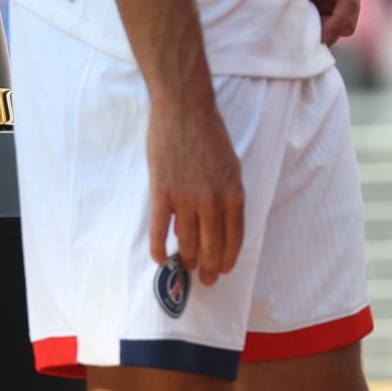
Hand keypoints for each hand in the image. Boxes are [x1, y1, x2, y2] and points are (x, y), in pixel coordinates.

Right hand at [148, 99, 243, 284]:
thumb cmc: (210, 134)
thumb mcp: (231, 166)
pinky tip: (159, 258)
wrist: (184, 110)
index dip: (227, 259)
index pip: (233, 239)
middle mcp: (212, 202)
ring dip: (185, 261)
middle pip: (211, 246)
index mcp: (233, 195)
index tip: (223, 270)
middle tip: (206, 280)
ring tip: (183, 268)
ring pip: (186, 242)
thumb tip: (217, 222)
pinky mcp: (162, 194)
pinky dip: (158, 248)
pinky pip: (159, 230)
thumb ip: (228, 196)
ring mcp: (186, 199)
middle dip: (209, 268)